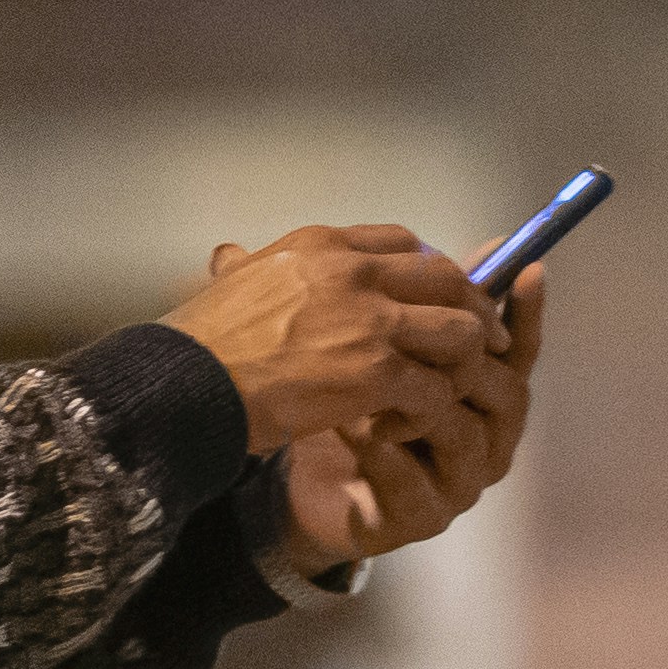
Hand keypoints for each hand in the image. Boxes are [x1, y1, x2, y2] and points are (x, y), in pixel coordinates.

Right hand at [164, 225, 489, 453]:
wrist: (187, 385)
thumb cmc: (199, 341)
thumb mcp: (228, 284)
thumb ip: (244, 267)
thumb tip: (228, 255)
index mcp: (323, 246)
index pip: (404, 242)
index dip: (431, 273)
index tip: (437, 300)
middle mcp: (355, 272)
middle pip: (448, 279)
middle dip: (472, 311)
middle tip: (480, 344)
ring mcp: (371, 321)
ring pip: (460, 331)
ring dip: (459, 364)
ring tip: (436, 391)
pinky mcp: (377, 372)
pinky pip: (436, 389)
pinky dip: (429, 411)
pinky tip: (402, 426)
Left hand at [280, 264, 537, 566]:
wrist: (301, 482)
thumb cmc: (351, 406)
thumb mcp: (382, 349)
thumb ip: (421, 307)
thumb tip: (449, 240)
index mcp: (485, 397)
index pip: (518, 349)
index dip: (527, 312)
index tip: (528, 270)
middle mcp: (487, 440)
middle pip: (510, 393)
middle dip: (470, 360)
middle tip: (424, 338)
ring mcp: (459, 483)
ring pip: (469, 438)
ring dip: (421, 406)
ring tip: (369, 386)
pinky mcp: (421, 519)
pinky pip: (417, 486)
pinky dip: (386, 455)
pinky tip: (354, 431)